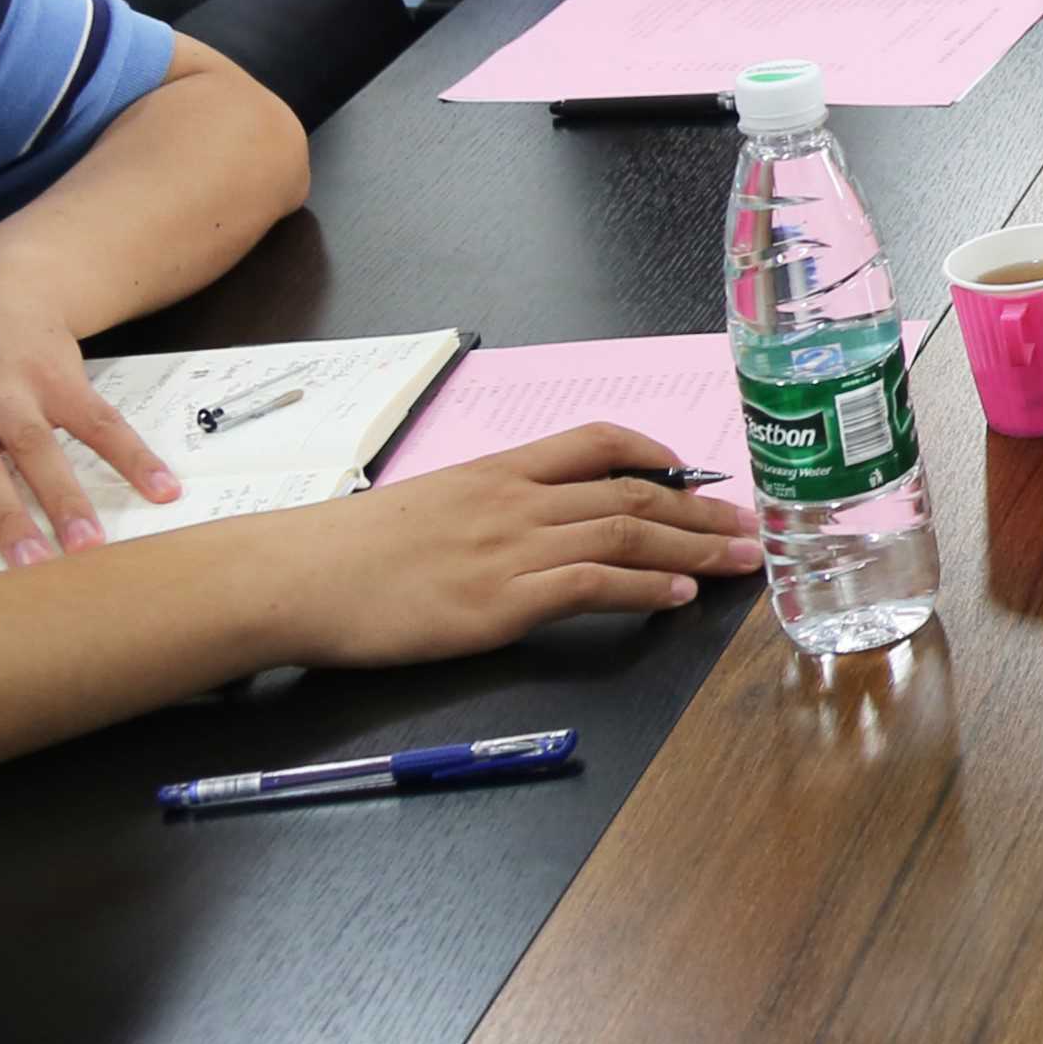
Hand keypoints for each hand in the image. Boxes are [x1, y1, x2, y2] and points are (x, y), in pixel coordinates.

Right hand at [264, 428, 762, 660]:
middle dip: (699, 509)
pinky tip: (675, 597)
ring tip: (736, 562)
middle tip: (747, 525)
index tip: (696, 473)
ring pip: (624, 535)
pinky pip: (590, 586)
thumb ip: (484, 509)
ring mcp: (510, 550)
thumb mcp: (427, 507)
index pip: (595, 441)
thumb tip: (526, 524)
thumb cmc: (347, 551)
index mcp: (496, 471)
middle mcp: (514, 502)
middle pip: (630, 492)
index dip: (657, 454)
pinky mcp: (499, 602)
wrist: (294, 577)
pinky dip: (642, 589)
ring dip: (691, 549)